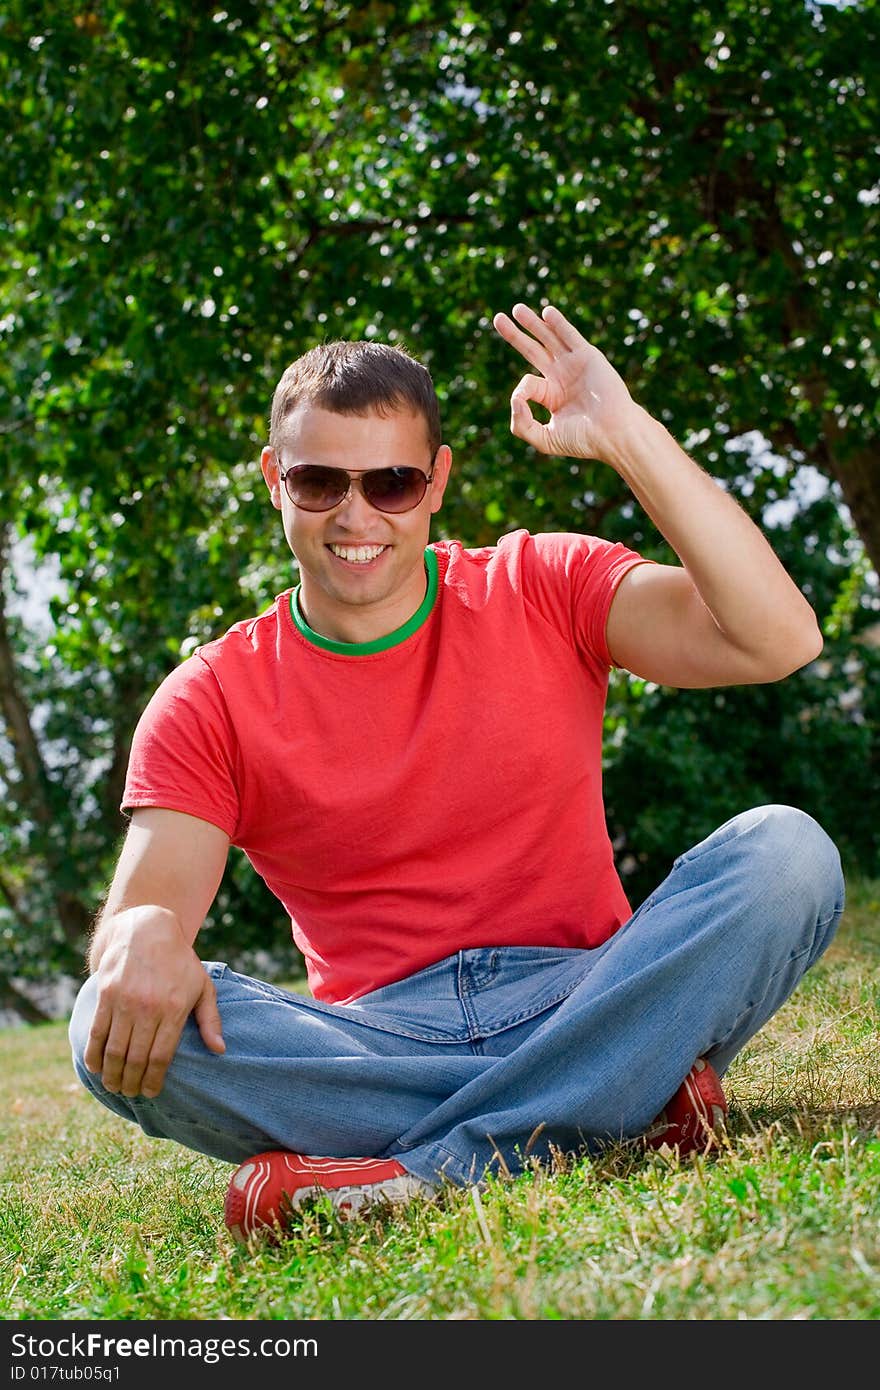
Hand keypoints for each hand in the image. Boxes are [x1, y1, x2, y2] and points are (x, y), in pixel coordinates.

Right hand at [83, 905, 224, 1098]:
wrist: (147, 929)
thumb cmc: (179, 962)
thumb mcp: (203, 986)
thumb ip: (211, 1019)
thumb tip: (220, 1050)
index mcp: (175, 1008)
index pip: (161, 1057)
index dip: (153, 1080)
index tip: (150, 1092)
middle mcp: (149, 1007)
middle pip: (136, 1058)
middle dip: (131, 1083)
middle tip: (130, 1092)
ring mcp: (125, 1000)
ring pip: (115, 1050)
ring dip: (112, 1075)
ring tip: (113, 1086)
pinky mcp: (106, 994)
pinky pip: (97, 1032)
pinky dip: (94, 1054)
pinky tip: (96, 1067)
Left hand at [492, 302, 639, 462]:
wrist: (612, 432)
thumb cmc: (583, 439)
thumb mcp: (544, 440)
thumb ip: (521, 425)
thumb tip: (514, 399)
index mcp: (552, 396)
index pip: (526, 384)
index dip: (520, 391)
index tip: (521, 401)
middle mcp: (562, 377)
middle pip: (533, 350)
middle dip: (516, 335)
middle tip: (498, 319)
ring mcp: (574, 364)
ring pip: (548, 338)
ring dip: (533, 323)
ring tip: (516, 309)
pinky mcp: (587, 356)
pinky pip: (569, 335)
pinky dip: (558, 323)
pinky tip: (546, 312)